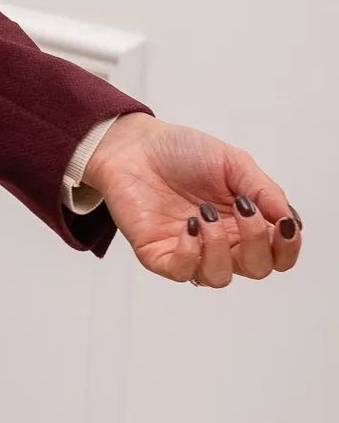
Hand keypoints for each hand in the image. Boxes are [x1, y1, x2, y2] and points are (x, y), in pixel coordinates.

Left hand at [81, 113, 302, 285]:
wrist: (134, 146)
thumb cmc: (182, 152)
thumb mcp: (234, 162)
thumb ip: (264, 191)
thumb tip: (289, 220)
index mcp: (244, 222)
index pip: (277, 255)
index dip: (287, 248)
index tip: (283, 225)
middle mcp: (221, 241)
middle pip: (256, 269)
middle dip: (258, 244)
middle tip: (243, 210)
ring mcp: (189, 250)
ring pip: (219, 277)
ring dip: (220, 247)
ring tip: (205, 213)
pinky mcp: (158, 254)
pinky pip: (182, 272)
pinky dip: (191, 252)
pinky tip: (189, 224)